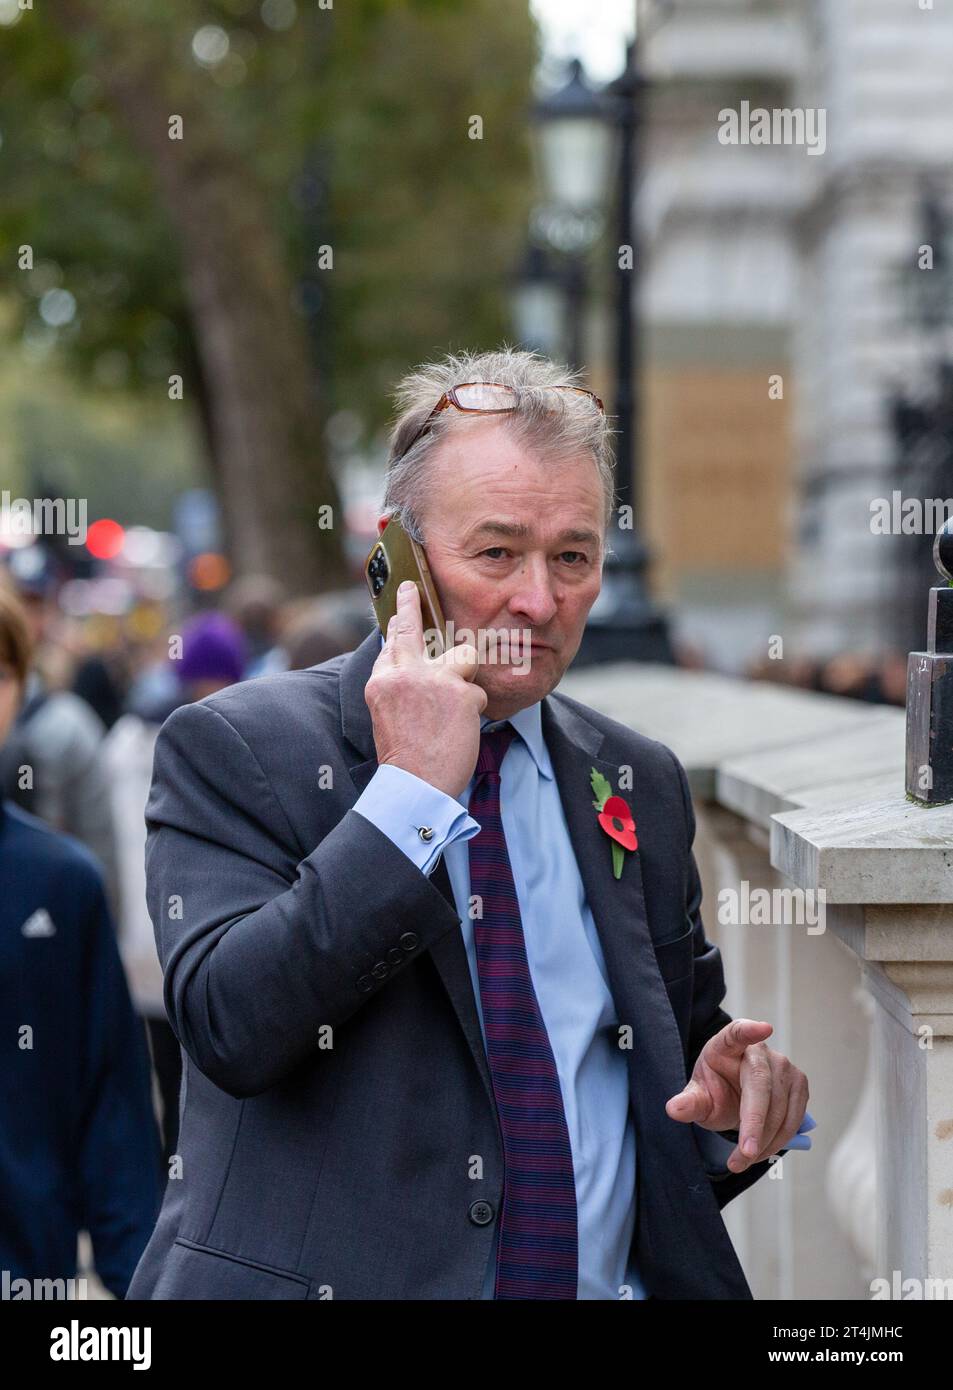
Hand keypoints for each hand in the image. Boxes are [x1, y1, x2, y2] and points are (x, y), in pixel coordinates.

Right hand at [365, 579, 486, 799]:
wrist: (414, 786)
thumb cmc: (405, 757)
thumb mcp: (388, 715)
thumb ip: (399, 686)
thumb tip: (410, 661)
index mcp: (382, 682)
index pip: (392, 643)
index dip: (400, 623)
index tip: (402, 604)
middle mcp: (404, 673)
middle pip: (411, 629)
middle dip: (409, 604)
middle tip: (412, 587)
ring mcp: (433, 679)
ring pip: (463, 658)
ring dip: (465, 679)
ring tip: (455, 710)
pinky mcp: (460, 692)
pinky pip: (478, 693)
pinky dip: (474, 713)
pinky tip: (460, 731)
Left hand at [664, 1019, 809, 1173]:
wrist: (736, 1097)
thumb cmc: (716, 1091)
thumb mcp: (699, 1097)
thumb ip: (689, 1103)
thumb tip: (674, 1109)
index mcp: (727, 1044)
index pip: (738, 1032)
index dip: (750, 1030)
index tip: (764, 1029)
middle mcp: (759, 1051)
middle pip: (760, 1084)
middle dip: (755, 1122)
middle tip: (746, 1153)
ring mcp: (784, 1066)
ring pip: (780, 1107)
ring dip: (764, 1141)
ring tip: (742, 1161)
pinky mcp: (799, 1084)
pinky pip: (794, 1118)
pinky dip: (778, 1141)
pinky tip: (760, 1151)